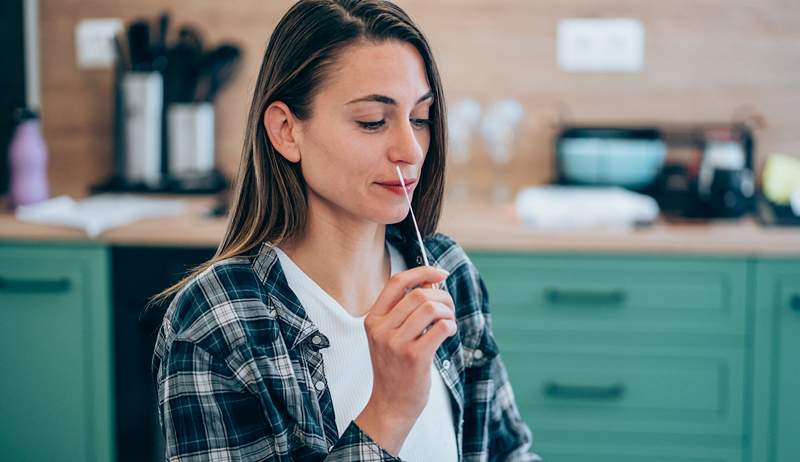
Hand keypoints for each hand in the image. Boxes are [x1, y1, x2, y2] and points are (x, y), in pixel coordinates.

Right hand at [355, 265, 455, 454]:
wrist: (390, 404)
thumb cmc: (394, 368)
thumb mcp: (389, 336)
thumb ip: (404, 310)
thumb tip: (431, 281)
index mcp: (373, 319)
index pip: (397, 282)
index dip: (422, 272)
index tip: (440, 273)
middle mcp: (382, 329)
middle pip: (419, 294)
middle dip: (442, 296)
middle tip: (448, 308)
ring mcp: (396, 343)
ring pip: (431, 308)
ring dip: (448, 311)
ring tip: (449, 322)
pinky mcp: (414, 357)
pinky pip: (441, 328)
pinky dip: (450, 326)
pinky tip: (449, 333)